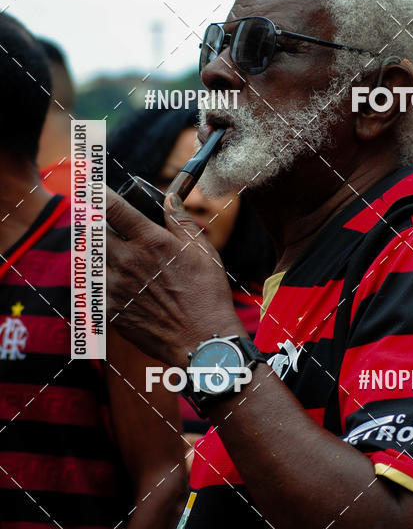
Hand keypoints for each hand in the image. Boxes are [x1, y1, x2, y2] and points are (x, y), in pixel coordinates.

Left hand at [106, 187, 242, 364]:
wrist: (201, 340)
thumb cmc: (207, 294)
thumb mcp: (202, 251)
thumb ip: (180, 221)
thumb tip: (170, 198)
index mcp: (150, 241)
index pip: (112, 207)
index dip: (96, 192)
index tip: (89, 187)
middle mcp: (127, 262)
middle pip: (92, 231)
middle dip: (94, 224)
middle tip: (101, 225)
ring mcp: (115, 288)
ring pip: (90, 260)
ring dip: (95, 253)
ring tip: (110, 257)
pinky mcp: (110, 310)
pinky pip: (93, 289)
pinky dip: (98, 282)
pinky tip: (115, 284)